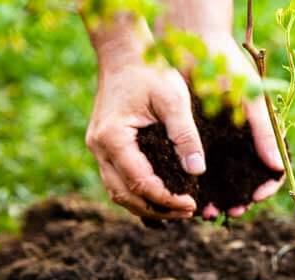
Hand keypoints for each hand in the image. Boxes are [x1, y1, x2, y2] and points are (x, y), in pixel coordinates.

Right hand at [86, 56, 202, 218]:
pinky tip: (162, 196)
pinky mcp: (104, 145)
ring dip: (146, 206)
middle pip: (124, 195)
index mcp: (113, 137)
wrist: (124, 51)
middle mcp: (98, 146)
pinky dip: (138, 193)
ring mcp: (97, 147)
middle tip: (188, 213)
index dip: (167, 199)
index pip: (141, 183)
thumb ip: (185, 135)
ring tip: (177, 210)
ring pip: (118, 191)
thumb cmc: (150, 70)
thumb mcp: (174, 100)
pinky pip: (118, 179)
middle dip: (157, 210)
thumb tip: (197, 171)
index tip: (193, 204)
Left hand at [195, 36, 285, 219]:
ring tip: (209, 210)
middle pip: (248, 179)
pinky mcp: (199, 137)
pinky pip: (202, 168)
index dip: (267, 185)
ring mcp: (221, 140)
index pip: (273, 168)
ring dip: (220, 197)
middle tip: (232, 211)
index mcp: (262, 133)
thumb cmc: (228, 66)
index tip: (255, 195)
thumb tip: (278, 167)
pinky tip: (193, 194)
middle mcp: (243, 140)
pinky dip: (200, 184)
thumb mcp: (250, 99)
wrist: (194, 43)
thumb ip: (264, 132)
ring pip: (225, 179)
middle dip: (242, 198)